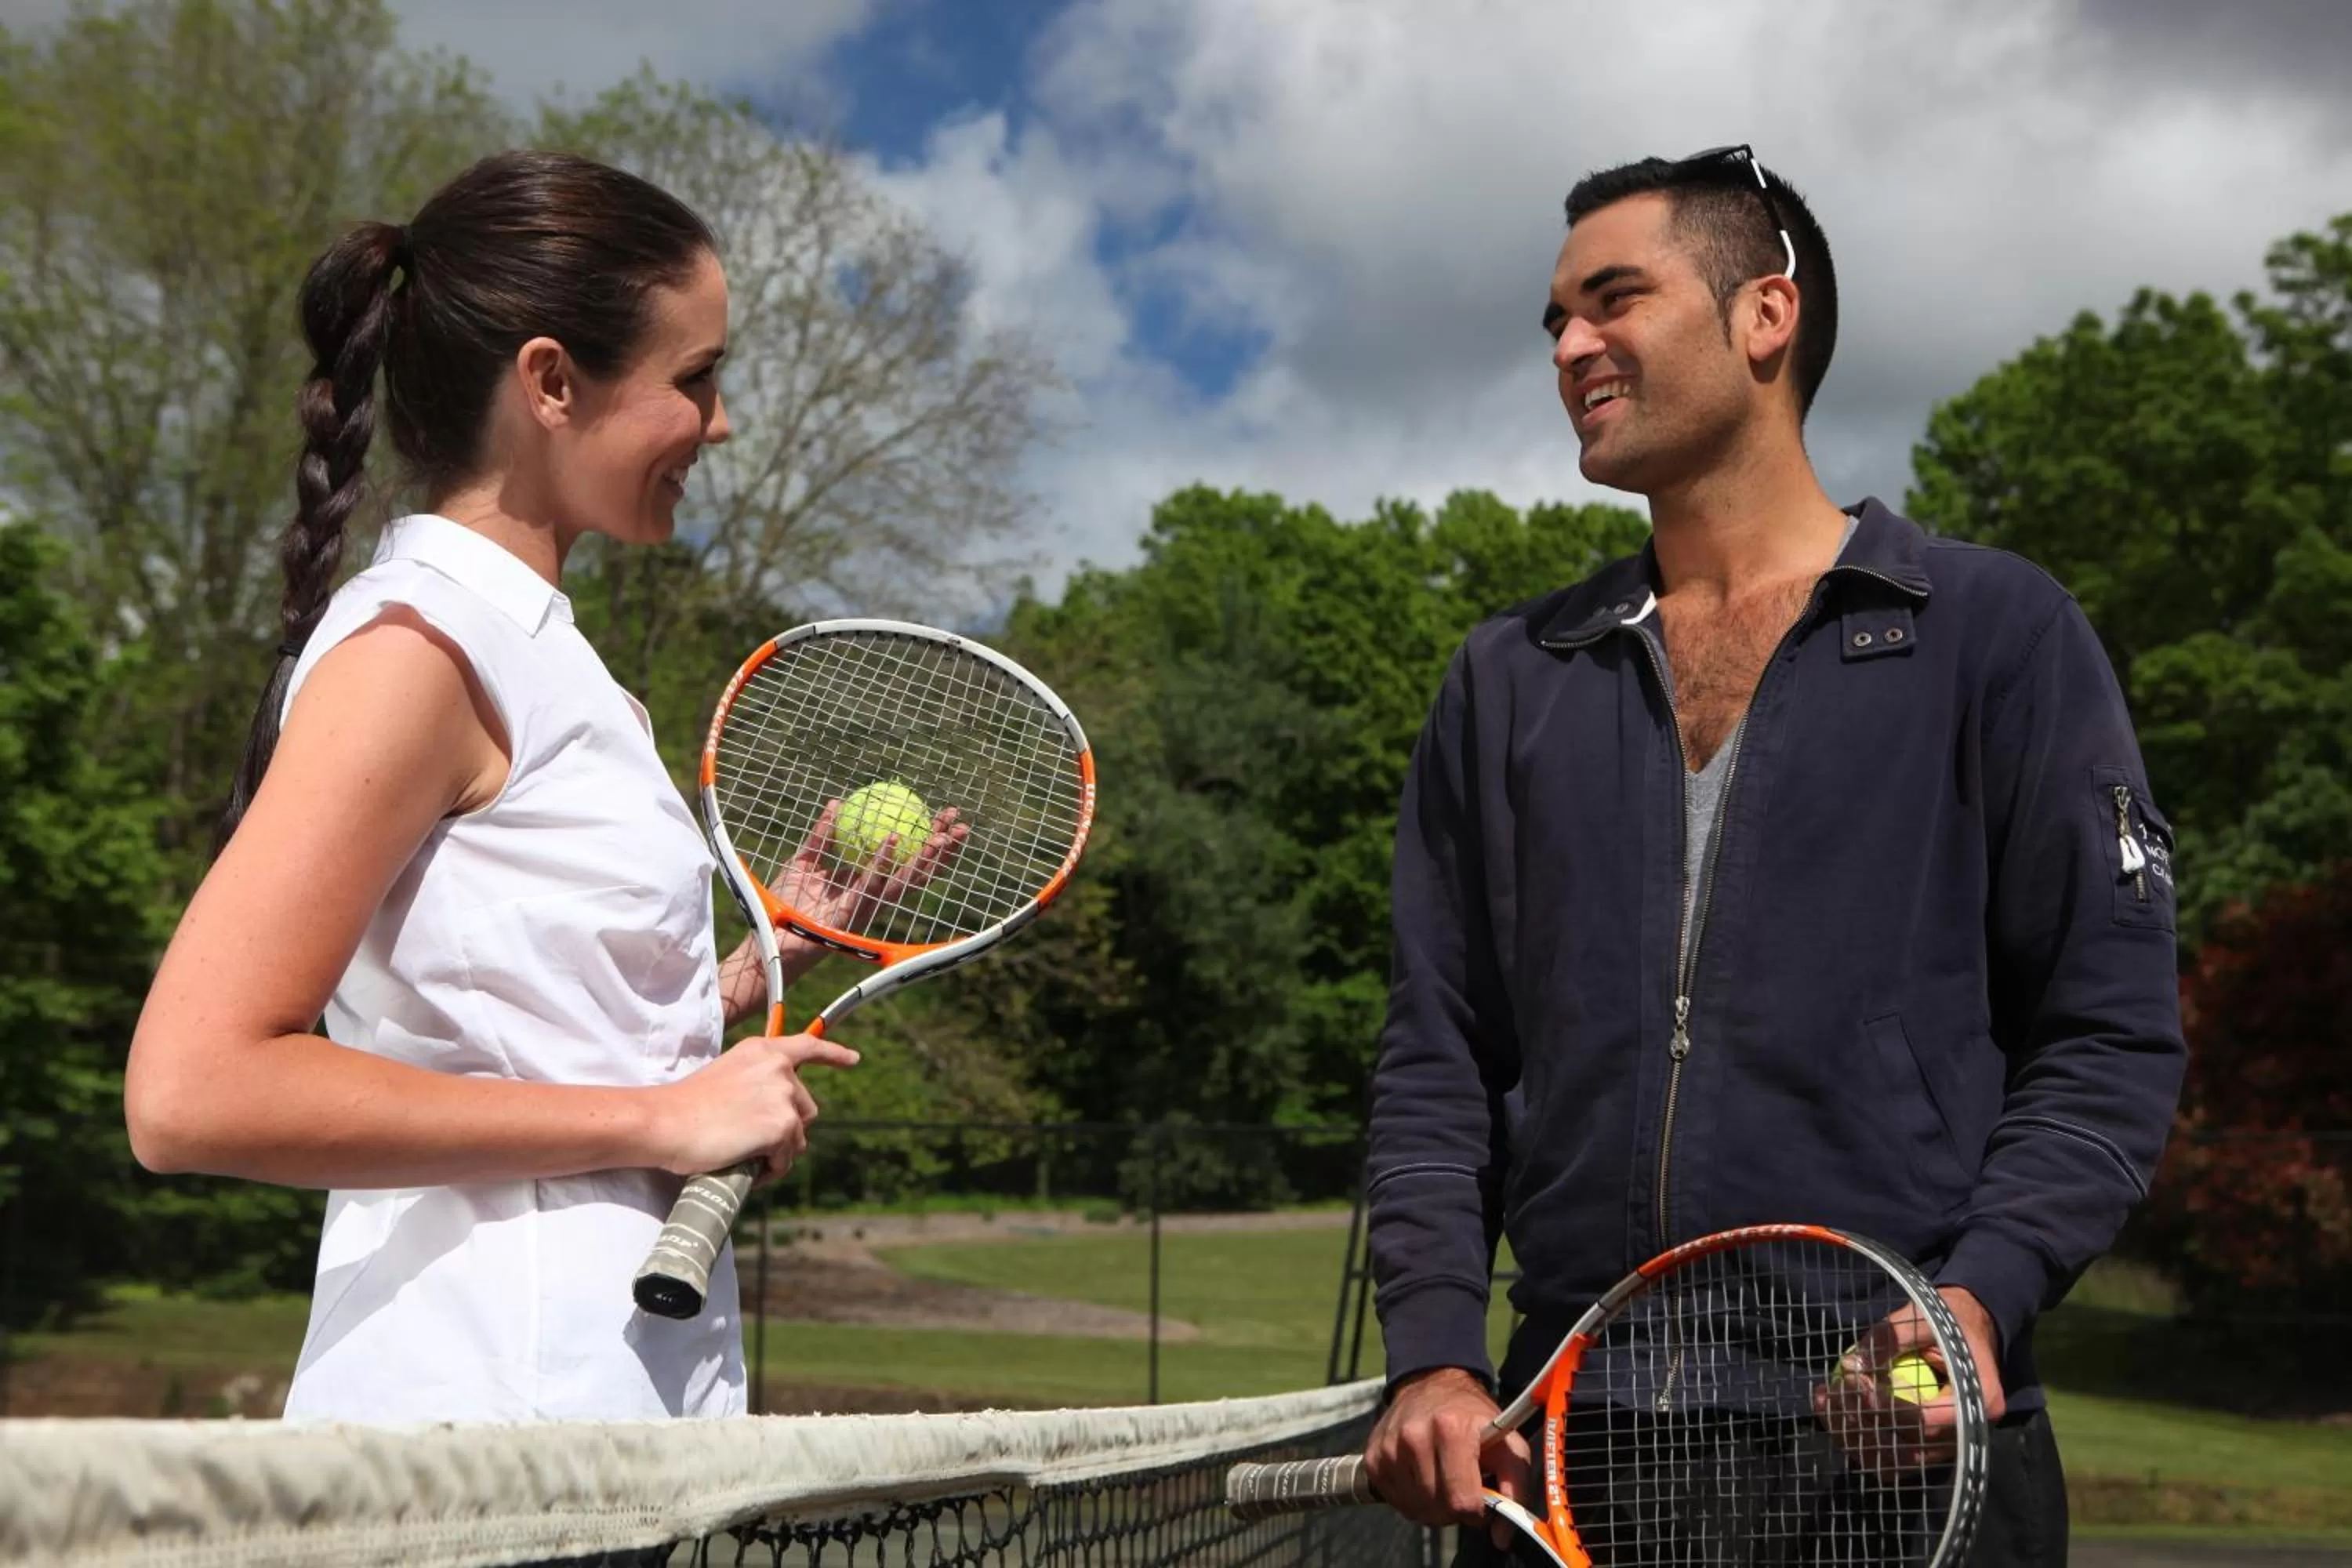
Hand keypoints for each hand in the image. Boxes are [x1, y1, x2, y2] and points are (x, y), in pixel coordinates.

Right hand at [649, 1031, 859, 1176]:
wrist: (663, 1122)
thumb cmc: (684, 1108)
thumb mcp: (727, 1078)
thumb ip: (755, 1084)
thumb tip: (776, 1112)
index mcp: (763, 1051)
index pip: (808, 1046)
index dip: (833, 1054)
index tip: (853, 1060)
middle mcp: (779, 1068)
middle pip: (805, 1109)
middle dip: (785, 1130)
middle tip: (749, 1141)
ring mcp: (783, 1095)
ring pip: (797, 1138)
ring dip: (776, 1152)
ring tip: (741, 1154)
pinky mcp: (782, 1126)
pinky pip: (786, 1160)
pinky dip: (770, 1170)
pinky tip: (743, 1165)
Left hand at [719, 799, 971, 1022]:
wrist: (769, 935)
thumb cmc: (787, 902)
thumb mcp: (805, 860)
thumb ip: (823, 835)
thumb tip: (837, 803)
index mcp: (869, 883)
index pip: (908, 859)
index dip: (929, 839)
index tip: (944, 814)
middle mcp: (874, 896)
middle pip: (918, 871)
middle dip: (943, 850)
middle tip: (959, 823)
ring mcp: (867, 907)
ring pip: (905, 882)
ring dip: (926, 858)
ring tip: (942, 835)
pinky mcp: (852, 915)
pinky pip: (870, 886)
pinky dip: (882, 862)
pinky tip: (893, 841)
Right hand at [1364, 1367, 1531, 1542]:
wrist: (1432, 1384)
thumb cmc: (1473, 1418)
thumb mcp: (1508, 1443)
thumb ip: (1515, 1488)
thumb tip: (1502, 1536)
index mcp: (1451, 1429)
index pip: (1462, 1500)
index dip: (1476, 1511)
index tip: (1480, 1500)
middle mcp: (1414, 1436)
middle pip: (1438, 1508)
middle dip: (1455, 1510)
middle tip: (1462, 1489)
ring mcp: (1390, 1447)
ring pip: (1416, 1509)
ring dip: (1433, 1507)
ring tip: (1443, 1482)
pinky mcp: (1374, 1457)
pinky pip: (1396, 1502)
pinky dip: (1413, 1500)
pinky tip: (1423, 1479)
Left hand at [1814, 1286, 2005, 1476]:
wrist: (1971, 1331)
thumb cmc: (1949, 1322)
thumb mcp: (1923, 1319)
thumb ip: (1891, 1338)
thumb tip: (1850, 1364)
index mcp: (1979, 1398)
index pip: (1925, 1421)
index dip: (1885, 1407)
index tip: (1854, 1380)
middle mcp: (1969, 1433)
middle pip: (1909, 1448)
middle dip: (1863, 1421)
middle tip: (1832, 1390)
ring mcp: (1950, 1447)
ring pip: (1896, 1462)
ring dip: (1855, 1436)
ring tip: (1826, 1402)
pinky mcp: (1931, 1449)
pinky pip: (1894, 1460)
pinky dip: (1862, 1442)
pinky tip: (1835, 1414)